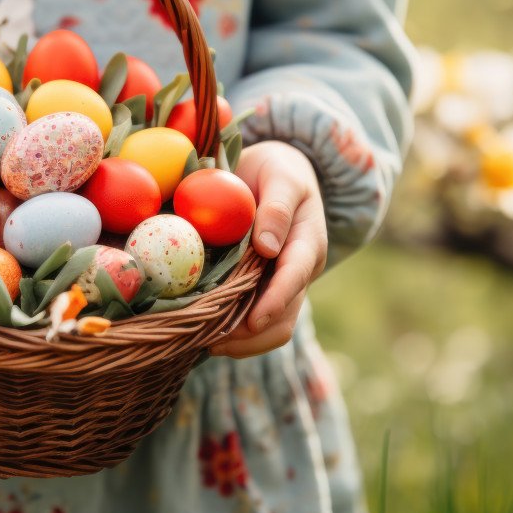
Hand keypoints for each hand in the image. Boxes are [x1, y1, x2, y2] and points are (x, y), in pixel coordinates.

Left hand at [210, 141, 327, 358]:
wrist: (276, 174)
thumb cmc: (278, 170)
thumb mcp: (282, 175)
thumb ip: (278, 207)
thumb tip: (268, 248)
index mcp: (309, 243)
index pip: (295, 278)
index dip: (275, 301)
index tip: (253, 320)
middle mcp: (299, 271)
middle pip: (284, 317)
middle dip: (252, 336)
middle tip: (212, 341)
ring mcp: (282, 283)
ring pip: (270, 328)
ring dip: (240, 342)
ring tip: (203, 342)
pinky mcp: (263, 288)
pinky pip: (252, 320)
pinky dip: (232, 331)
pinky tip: (204, 331)